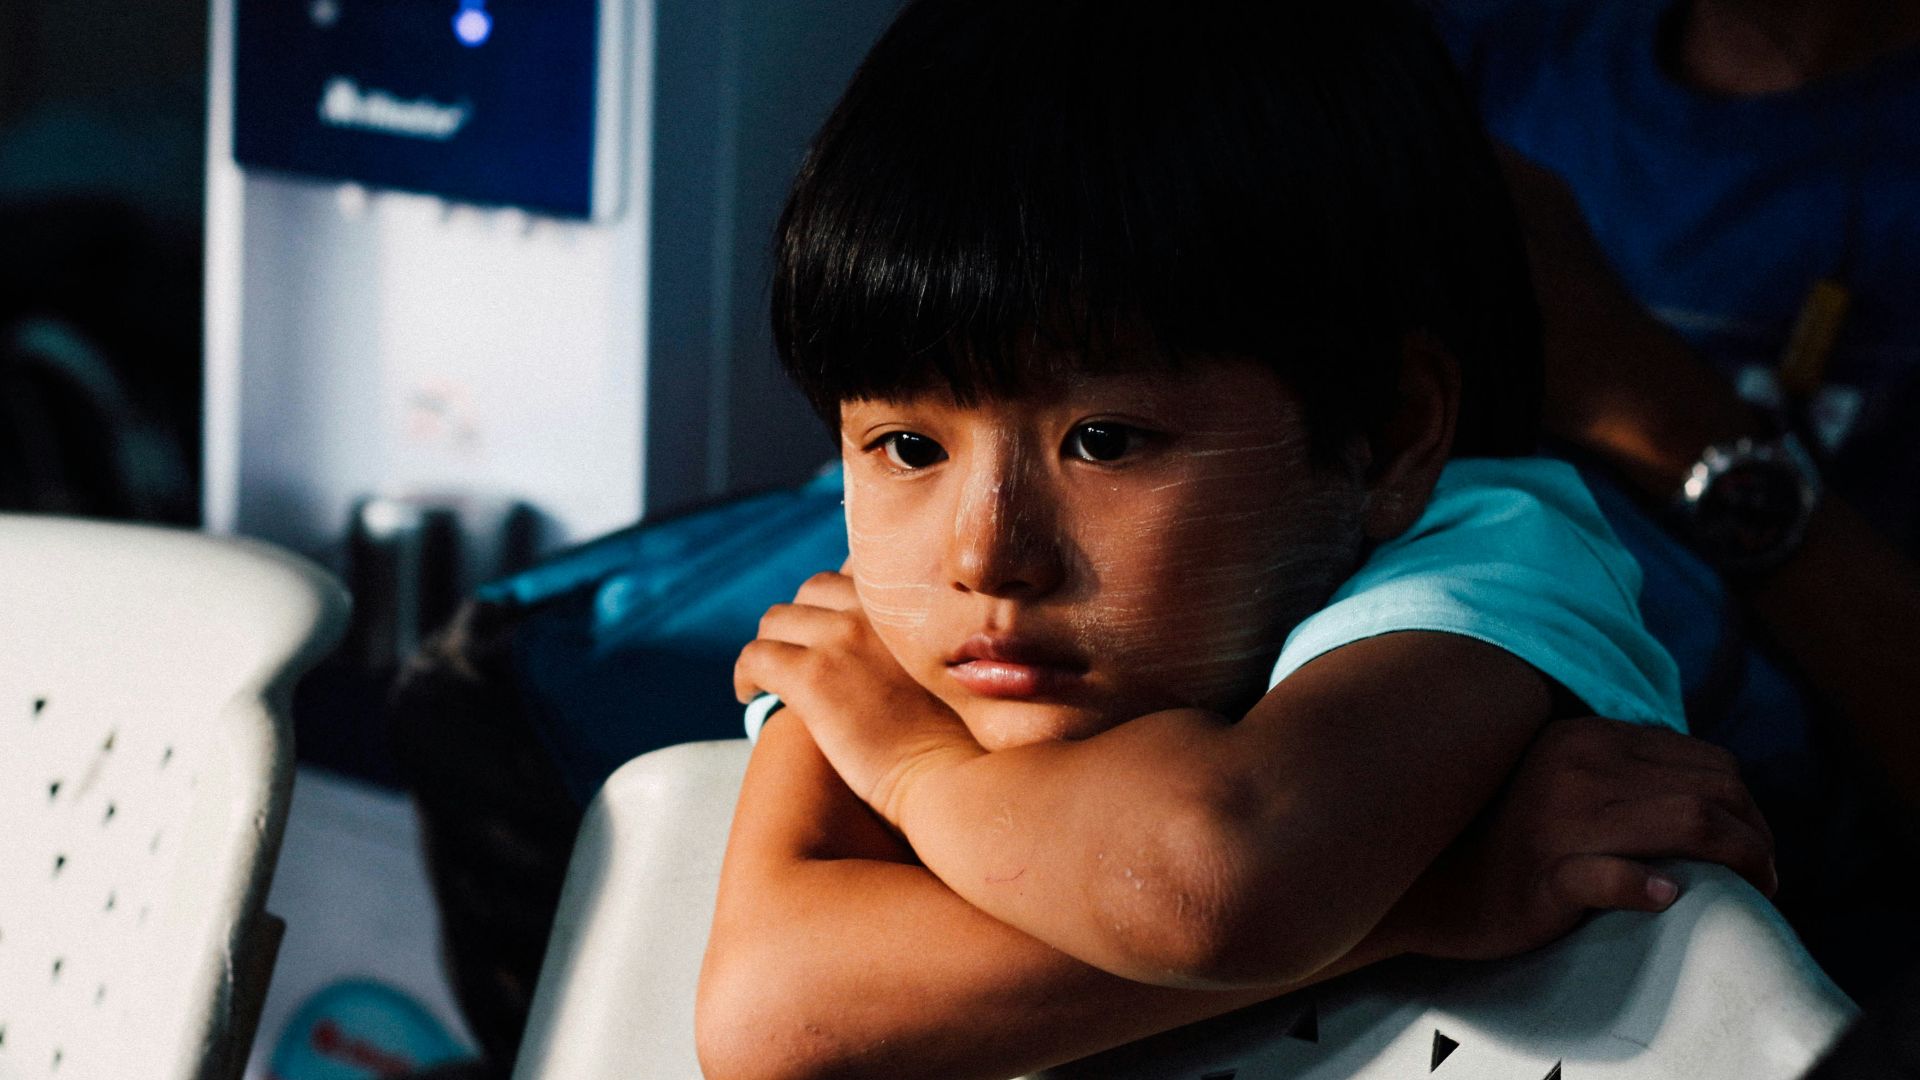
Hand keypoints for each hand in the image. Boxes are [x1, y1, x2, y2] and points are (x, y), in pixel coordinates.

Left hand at [734, 571, 980, 821]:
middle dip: (799, 622)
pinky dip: (747, 675)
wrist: (953, 775)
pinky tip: (751, 696)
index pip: (855, 574)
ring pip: (776, 621)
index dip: (835, 604)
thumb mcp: (951, 668)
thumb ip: (924, 642)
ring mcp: (842, 638)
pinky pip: (756, 658)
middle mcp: (875, 608)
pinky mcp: (812, 676)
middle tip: (795, 657)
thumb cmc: (961, 739)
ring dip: (770, 646)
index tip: (830, 633)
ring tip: (769, 678)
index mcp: (909, 604)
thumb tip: (890, 650)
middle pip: (812, 591)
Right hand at [1384, 716, 1775, 960]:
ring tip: (1754, 893)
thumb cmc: (1503, 838)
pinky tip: (1668, 897)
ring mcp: (1560, 820)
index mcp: (1588, 738)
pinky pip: (1611, 877)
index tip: (1758, 848)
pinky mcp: (1544, 874)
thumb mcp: (1561, 781)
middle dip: (1759, 837)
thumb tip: (1706, 789)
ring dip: (1741, 862)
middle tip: (1767, 878)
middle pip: (1712, 790)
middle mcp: (1579, 767)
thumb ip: (1620, 772)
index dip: (1750, 806)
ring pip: (1689, 824)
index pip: (1707, 760)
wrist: (1422, 882)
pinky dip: (1649, 887)